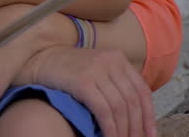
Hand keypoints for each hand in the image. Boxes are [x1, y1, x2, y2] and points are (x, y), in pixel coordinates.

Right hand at [19, 45, 155, 136]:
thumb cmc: (67, 70)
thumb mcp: (95, 70)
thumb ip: (113, 83)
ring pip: (120, 107)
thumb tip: (133, 114)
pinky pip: (104, 110)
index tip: (150, 135)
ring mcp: (96, 70)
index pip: (142, 90)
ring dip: (124, 131)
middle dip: (137, 127)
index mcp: (117, 59)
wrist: (38, 60)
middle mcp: (110, 62)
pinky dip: (110, 128)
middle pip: (133, 101)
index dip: (149, 115)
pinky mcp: (83, 82)